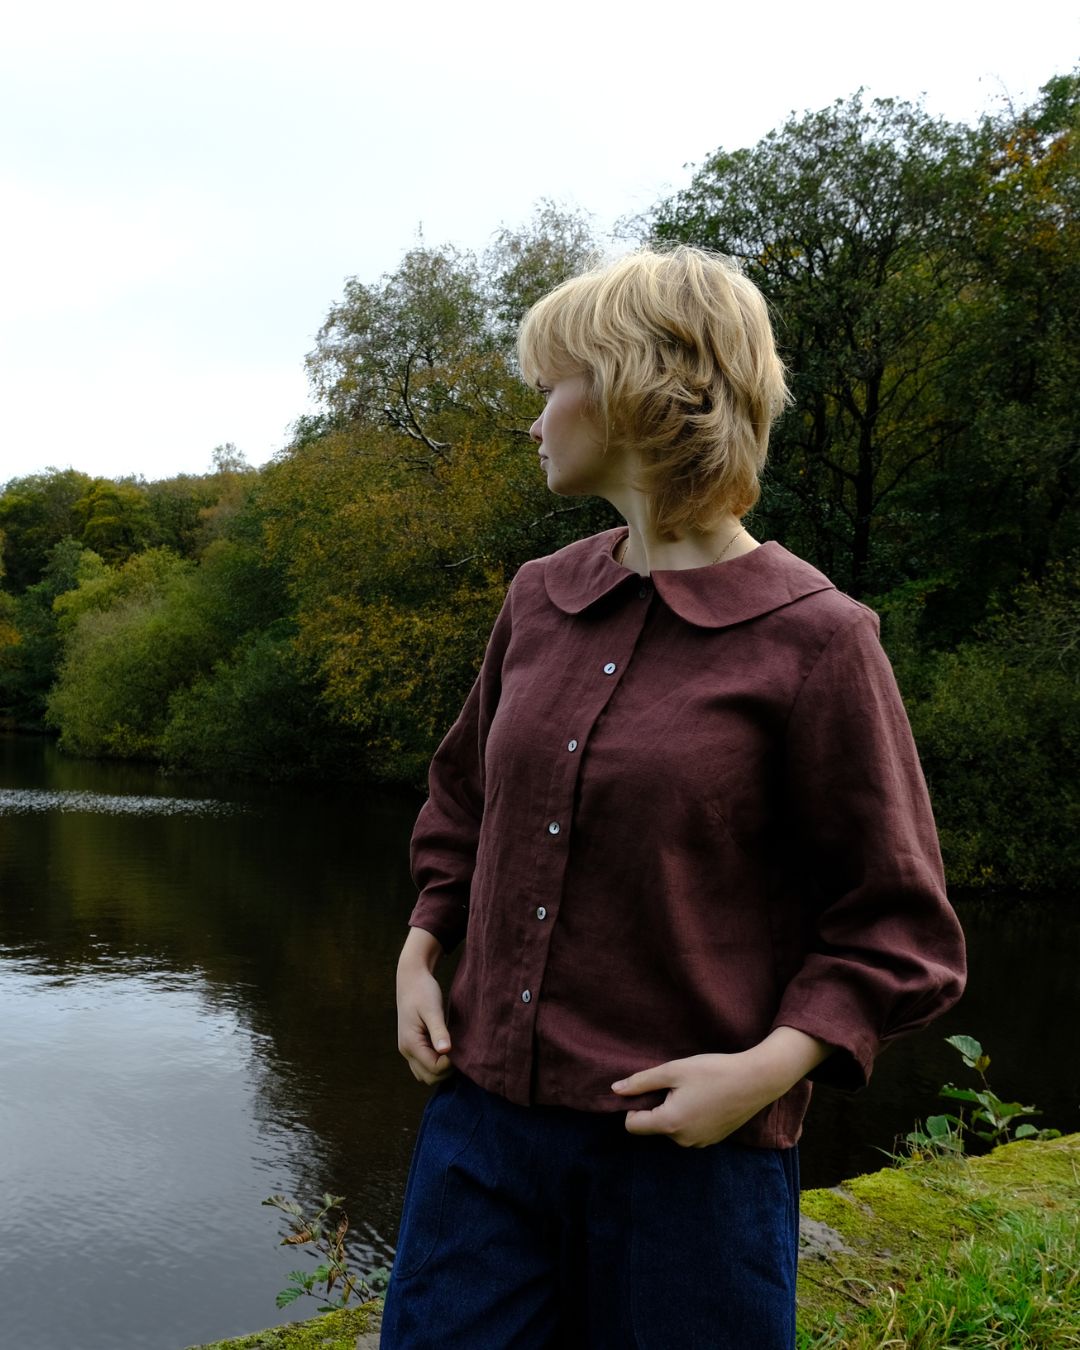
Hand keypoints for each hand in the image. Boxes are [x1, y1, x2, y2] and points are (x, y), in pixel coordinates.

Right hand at [396, 927, 453, 1085]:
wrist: (411, 978)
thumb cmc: (423, 991)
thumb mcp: (433, 1009)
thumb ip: (439, 1031)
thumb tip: (445, 1051)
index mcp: (411, 1044)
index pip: (434, 1068)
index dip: (451, 1063)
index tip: (462, 1048)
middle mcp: (406, 1050)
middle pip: (429, 1077)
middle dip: (446, 1070)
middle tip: (461, 1052)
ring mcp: (407, 1049)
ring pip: (425, 1074)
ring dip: (440, 1069)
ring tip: (454, 1051)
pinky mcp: (412, 1045)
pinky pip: (423, 1065)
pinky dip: (435, 1063)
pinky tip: (447, 1049)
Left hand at [611, 1028, 829, 1147]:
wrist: (756, 1080)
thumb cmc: (713, 1071)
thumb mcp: (674, 1070)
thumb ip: (642, 1082)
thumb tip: (615, 1090)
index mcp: (670, 1123)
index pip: (632, 1126)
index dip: (634, 1106)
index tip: (648, 1088)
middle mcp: (682, 1140)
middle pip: (653, 1125)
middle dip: (657, 1106)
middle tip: (677, 1084)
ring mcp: (699, 1143)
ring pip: (672, 1127)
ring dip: (674, 1110)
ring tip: (694, 1090)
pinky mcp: (713, 1140)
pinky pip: (689, 1130)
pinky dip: (690, 1116)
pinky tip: (706, 1098)